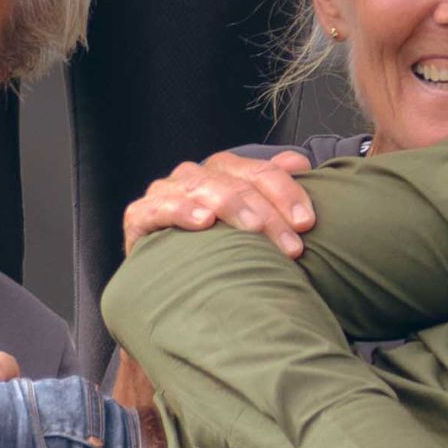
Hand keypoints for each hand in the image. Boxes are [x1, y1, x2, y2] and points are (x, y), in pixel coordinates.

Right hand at [120, 147, 320, 257]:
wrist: (171, 285)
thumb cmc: (218, 250)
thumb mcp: (251, 221)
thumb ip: (273, 188)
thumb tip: (299, 162)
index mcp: (224, 171)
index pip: (260, 171)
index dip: (286, 192)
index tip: (307, 223)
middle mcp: (195, 177)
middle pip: (234, 182)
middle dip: (267, 213)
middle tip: (291, 246)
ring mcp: (165, 193)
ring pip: (200, 187)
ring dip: (230, 206)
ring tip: (253, 229)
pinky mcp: (139, 217)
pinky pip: (156, 208)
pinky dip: (179, 211)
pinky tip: (202, 221)